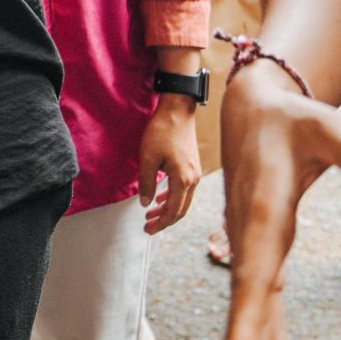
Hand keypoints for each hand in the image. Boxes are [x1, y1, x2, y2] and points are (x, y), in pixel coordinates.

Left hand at [136, 97, 201, 233]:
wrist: (177, 110)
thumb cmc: (162, 131)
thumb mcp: (147, 158)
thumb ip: (146, 183)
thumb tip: (145, 204)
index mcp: (183, 179)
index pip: (173, 211)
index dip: (160, 223)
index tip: (147, 229)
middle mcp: (193, 179)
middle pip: (181, 210)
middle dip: (164, 220)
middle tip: (147, 226)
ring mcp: (195, 173)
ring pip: (183, 200)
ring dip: (168, 209)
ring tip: (151, 214)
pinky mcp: (192, 166)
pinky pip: (184, 189)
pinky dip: (173, 197)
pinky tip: (160, 198)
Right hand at [218, 65, 340, 339]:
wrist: (254, 110)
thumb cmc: (291, 118)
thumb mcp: (323, 124)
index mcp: (264, 209)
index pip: (256, 272)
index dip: (246, 321)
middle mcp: (253, 236)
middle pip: (248, 302)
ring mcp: (257, 248)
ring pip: (253, 308)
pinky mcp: (265, 252)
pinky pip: (265, 303)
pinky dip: (269, 338)